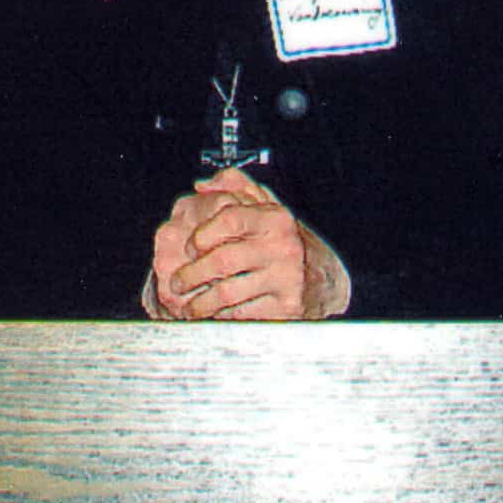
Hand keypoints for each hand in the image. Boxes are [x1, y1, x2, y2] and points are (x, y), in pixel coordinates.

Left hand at [149, 168, 348, 319]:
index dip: (202, 234)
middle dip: (191, 275)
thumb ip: (236, 187)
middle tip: (178, 283)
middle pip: (222, 260)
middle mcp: (282, 246)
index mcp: (275, 218)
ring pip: (227, 293)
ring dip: (201, 303)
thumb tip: (202, 185)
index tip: (190, 248)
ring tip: (190, 306)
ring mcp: (286, 279)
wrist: (324, 279)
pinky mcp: (286, 308)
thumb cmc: (285, 241)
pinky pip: (242, 315)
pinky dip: (222, 317)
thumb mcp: (267, 207)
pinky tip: (215, 315)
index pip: (229, 219)